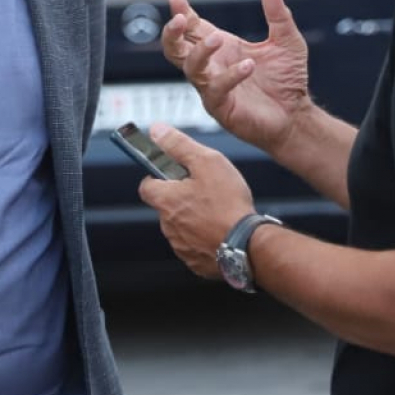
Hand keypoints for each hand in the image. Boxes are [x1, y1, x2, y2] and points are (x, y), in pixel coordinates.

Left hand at [136, 124, 256, 279]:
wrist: (248, 247)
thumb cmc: (229, 206)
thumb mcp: (206, 162)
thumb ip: (179, 145)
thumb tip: (158, 131)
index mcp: (166, 200)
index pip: (146, 185)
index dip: (158, 176)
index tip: (172, 171)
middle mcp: (168, 225)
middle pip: (166, 206)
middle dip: (181, 198)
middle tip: (206, 190)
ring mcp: (181, 246)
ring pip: (181, 226)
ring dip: (194, 218)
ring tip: (218, 211)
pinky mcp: (195, 262)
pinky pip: (195, 245)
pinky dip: (205, 238)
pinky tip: (223, 230)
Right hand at [160, 0, 311, 154]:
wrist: (296, 115)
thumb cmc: (288, 81)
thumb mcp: (287, 42)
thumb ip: (278, 16)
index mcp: (223, 48)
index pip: (194, 28)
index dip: (182, 12)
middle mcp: (213, 67)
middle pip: (176, 49)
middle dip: (172, 33)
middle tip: (179, 20)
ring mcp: (213, 87)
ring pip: (190, 67)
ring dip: (200, 50)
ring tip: (218, 38)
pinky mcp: (221, 106)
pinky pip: (214, 89)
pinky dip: (229, 75)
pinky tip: (248, 65)